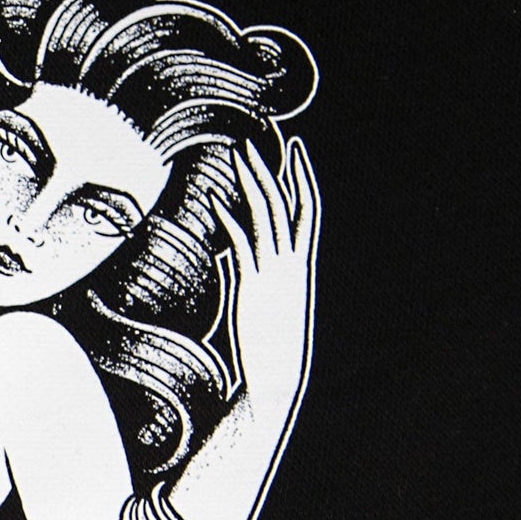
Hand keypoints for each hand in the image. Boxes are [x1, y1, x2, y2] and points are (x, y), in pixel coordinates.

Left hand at [212, 137, 318, 412]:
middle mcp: (291, 263)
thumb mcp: (264, 305)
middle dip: (269, 170)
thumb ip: (248, 276)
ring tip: (237, 155)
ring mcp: (274, 273)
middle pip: (282, 204)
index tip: (294, 149)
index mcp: (300, 265)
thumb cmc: (271, 348)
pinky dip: (229, 222)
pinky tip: (215, 202)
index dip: (301, 177)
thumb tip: (229, 260)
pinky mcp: (254, 287)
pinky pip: (241, 245)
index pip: (305, 210)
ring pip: (265, 217)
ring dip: (250, 183)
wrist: (278, 378)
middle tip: (254, 141)